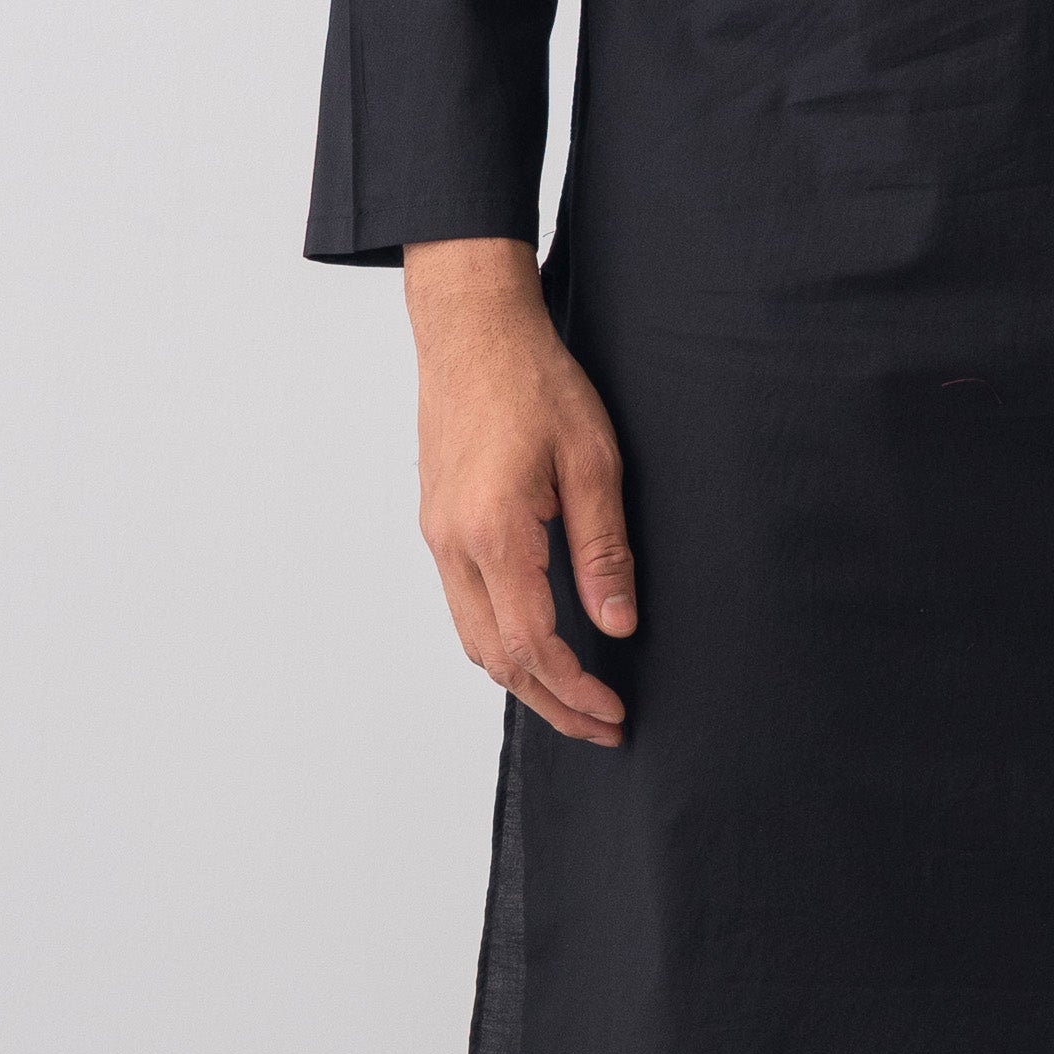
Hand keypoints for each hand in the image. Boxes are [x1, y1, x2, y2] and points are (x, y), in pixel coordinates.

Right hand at [404, 238, 636, 747]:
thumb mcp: (593, 459)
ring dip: (522, 676)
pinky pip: (464, 604)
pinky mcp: (437, 523)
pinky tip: (537, 639)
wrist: (473, 329)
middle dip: (549, 703)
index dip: (573, 691)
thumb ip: (603, 548)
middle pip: (495, 658)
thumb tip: (616, 625)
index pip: (531, 645)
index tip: (611, 712)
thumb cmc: (535, 380)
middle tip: (601, 724)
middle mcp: (453, 545)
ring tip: (575, 695)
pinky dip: (500, 637)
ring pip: (473, 637)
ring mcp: (437, 536)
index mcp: (494, 533)